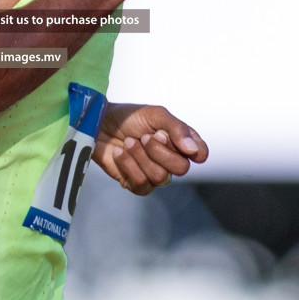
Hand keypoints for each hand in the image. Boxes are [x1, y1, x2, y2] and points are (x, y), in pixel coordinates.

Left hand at [94, 103, 208, 195]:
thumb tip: (194, 151)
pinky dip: (128, 166)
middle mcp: (170, 159)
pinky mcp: (136, 183)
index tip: (175, 138)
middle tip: (144, 136)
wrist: (98, 124)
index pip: (200, 153)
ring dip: (140, 156)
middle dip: (158, 150)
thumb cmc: (128, 117)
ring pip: (160, 177)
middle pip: (181, 168)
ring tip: (128, 142)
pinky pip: (141, 185)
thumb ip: (177, 129)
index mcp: (179, 141)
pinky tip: (119, 153)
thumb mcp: (155, 114)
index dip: (194, 151)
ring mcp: (154, 173)